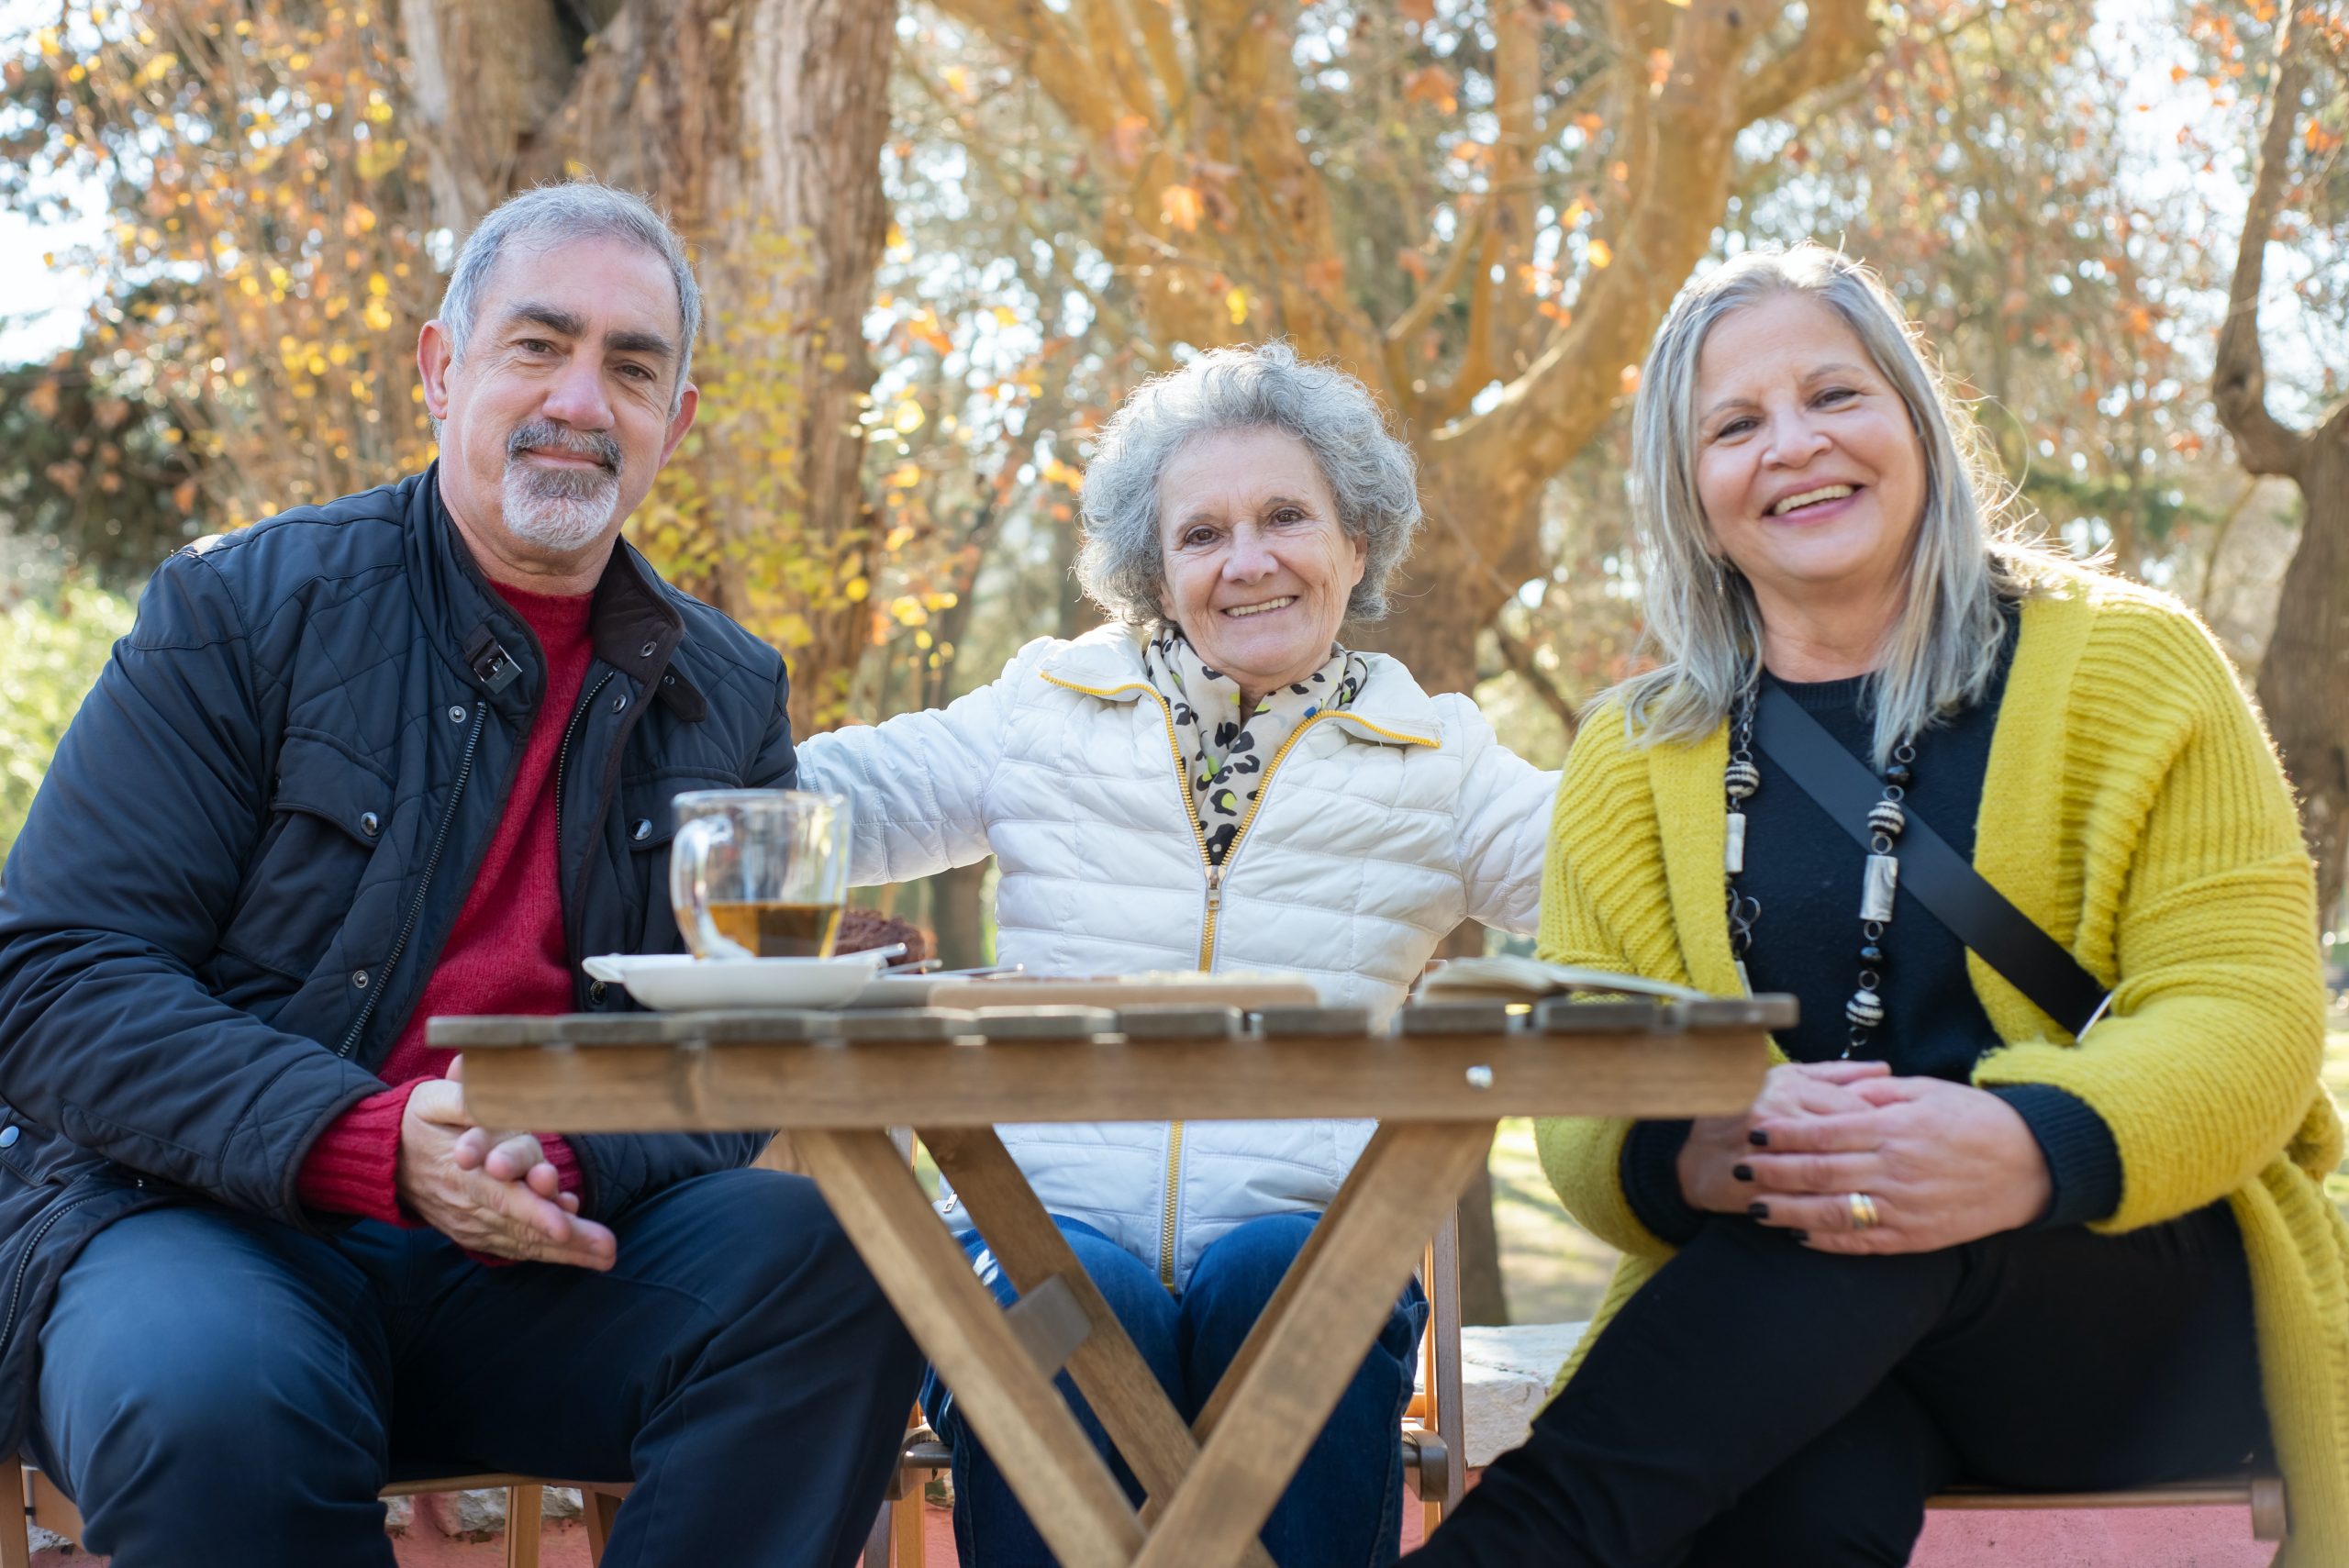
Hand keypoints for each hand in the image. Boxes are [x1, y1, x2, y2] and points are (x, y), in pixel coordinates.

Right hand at [397, 1061, 614, 1267]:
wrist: (386, 1160)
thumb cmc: (418, 1122)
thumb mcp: (432, 1100)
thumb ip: (462, 1098)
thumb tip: (477, 1081)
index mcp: (461, 1171)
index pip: (500, 1194)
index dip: (533, 1210)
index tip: (562, 1222)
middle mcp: (470, 1203)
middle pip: (523, 1223)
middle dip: (566, 1236)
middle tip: (606, 1247)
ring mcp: (473, 1223)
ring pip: (524, 1241)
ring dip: (567, 1250)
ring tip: (605, 1255)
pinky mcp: (477, 1233)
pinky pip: (515, 1247)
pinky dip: (547, 1252)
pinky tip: (582, 1252)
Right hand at [1677, 1059, 1890, 1213]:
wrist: (1697, 1160)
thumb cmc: (1748, 1112)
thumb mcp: (1787, 1080)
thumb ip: (1836, 1074)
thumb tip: (1884, 1071)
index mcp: (1788, 1089)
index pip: (1854, 1107)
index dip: (1886, 1125)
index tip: (1905, 1138)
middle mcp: (1777, 1118)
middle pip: (1848, 1141)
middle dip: (1880, 1156)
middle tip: (1904, 1168)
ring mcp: (1766, 1155)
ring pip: (1833, 1174)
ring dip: (1862, 1185)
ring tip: (1883, 1189)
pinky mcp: (1758, 1188)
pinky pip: (1810, 1203)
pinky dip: (1836, 1209)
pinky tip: (1856, 1210)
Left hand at [1740, 1076, 2051, 1253]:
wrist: (2032, 1165)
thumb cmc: (1976, 1120)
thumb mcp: (1927, 1092)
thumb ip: (1877, 1096)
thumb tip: (1836, 1096)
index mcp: (1894, 1129)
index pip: (1824, 1132)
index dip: (1784, 1135)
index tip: (1754, 1132)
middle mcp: (1895, 1170)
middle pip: (1819, 1173)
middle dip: (1772, 1172)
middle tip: (1738, 1167)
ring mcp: (1905, 1207)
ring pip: (1833, 1213)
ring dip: (1788, 1211)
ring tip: (1755, 1207)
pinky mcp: (1917, 1237)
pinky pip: (1863, 1243)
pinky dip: (1827, 1241)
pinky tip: (1799, 1234)